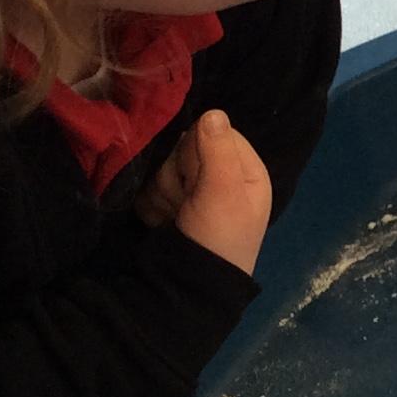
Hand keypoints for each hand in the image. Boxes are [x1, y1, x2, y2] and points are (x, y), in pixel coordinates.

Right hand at [154, 110, 272, 275]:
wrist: (187, 285)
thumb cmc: (217, 236)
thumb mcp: (224, 192)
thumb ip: (218, 151)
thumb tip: (215, 111)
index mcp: (245, 169)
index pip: (214, 131)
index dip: (200, 150)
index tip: (199, 176)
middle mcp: (221, 175)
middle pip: (185, 147)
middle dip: (179, 173)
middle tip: (186, 200)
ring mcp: (192, 189)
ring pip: (164, 165)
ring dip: (165, 191)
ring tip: (176, 215)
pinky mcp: (168, 203)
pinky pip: (150, 185)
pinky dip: (153, 203)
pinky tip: (162, 220)